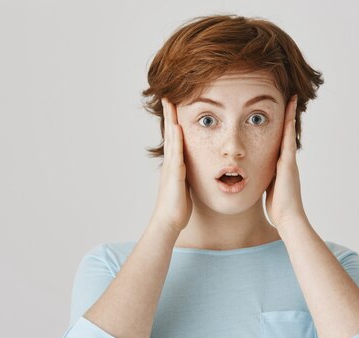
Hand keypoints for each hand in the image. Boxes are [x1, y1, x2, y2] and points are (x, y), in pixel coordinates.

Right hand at [151, 97, 192, 232]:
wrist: (169, 222)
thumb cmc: (178, 208)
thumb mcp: (184, 187)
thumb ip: (186, 177)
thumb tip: (191, 172)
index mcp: (175, 165)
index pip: (176, 138)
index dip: (175, 122)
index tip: (175, 106)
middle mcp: (171, 162)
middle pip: (171, 133)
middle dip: (169, 115)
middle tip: (168, 95)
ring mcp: (171, 167)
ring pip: (172, 139)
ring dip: (171, 120)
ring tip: (170, 102)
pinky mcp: (175, 174)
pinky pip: (176, 153)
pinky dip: (176, 138)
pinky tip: (177, 126)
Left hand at [265, 95, 305, 228]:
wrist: (288, 218)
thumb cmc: (278, 207)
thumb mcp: (268, 187)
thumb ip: (266, 177)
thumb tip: (255, 174)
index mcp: (281, 165)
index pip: (280, 140)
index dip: (280, 126)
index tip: (279, 111)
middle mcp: (287, 160)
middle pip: (287, 132)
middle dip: (288, 115)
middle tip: (289, 97)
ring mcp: (289, 162)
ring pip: (289, 134)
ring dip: (290, 116)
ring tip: (291, 99)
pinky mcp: (288, 165)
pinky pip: (288, 142)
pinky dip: (289, 129)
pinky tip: (289, 117)